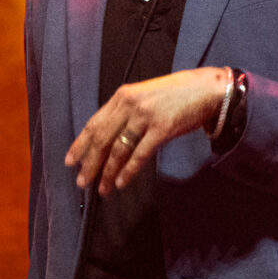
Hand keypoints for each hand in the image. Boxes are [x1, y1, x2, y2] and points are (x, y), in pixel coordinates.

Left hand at [67, 67, 230, 195]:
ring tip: (101, 189)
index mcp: (123, 96)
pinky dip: (128, 171)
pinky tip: (121, 183)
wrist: (207, 89)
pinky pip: (140, 154)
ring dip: (107, 172)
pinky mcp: (162, 128)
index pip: (94, 123)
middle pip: (102, 138)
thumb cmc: (177, 95)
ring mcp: (146, 116)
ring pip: (118, 149)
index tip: (70, 161)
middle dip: (89, 163)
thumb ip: (127, 112)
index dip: (80, 144)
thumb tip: (110, 140)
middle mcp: (130, 104)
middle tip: (81, 182)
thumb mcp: (145, 97)